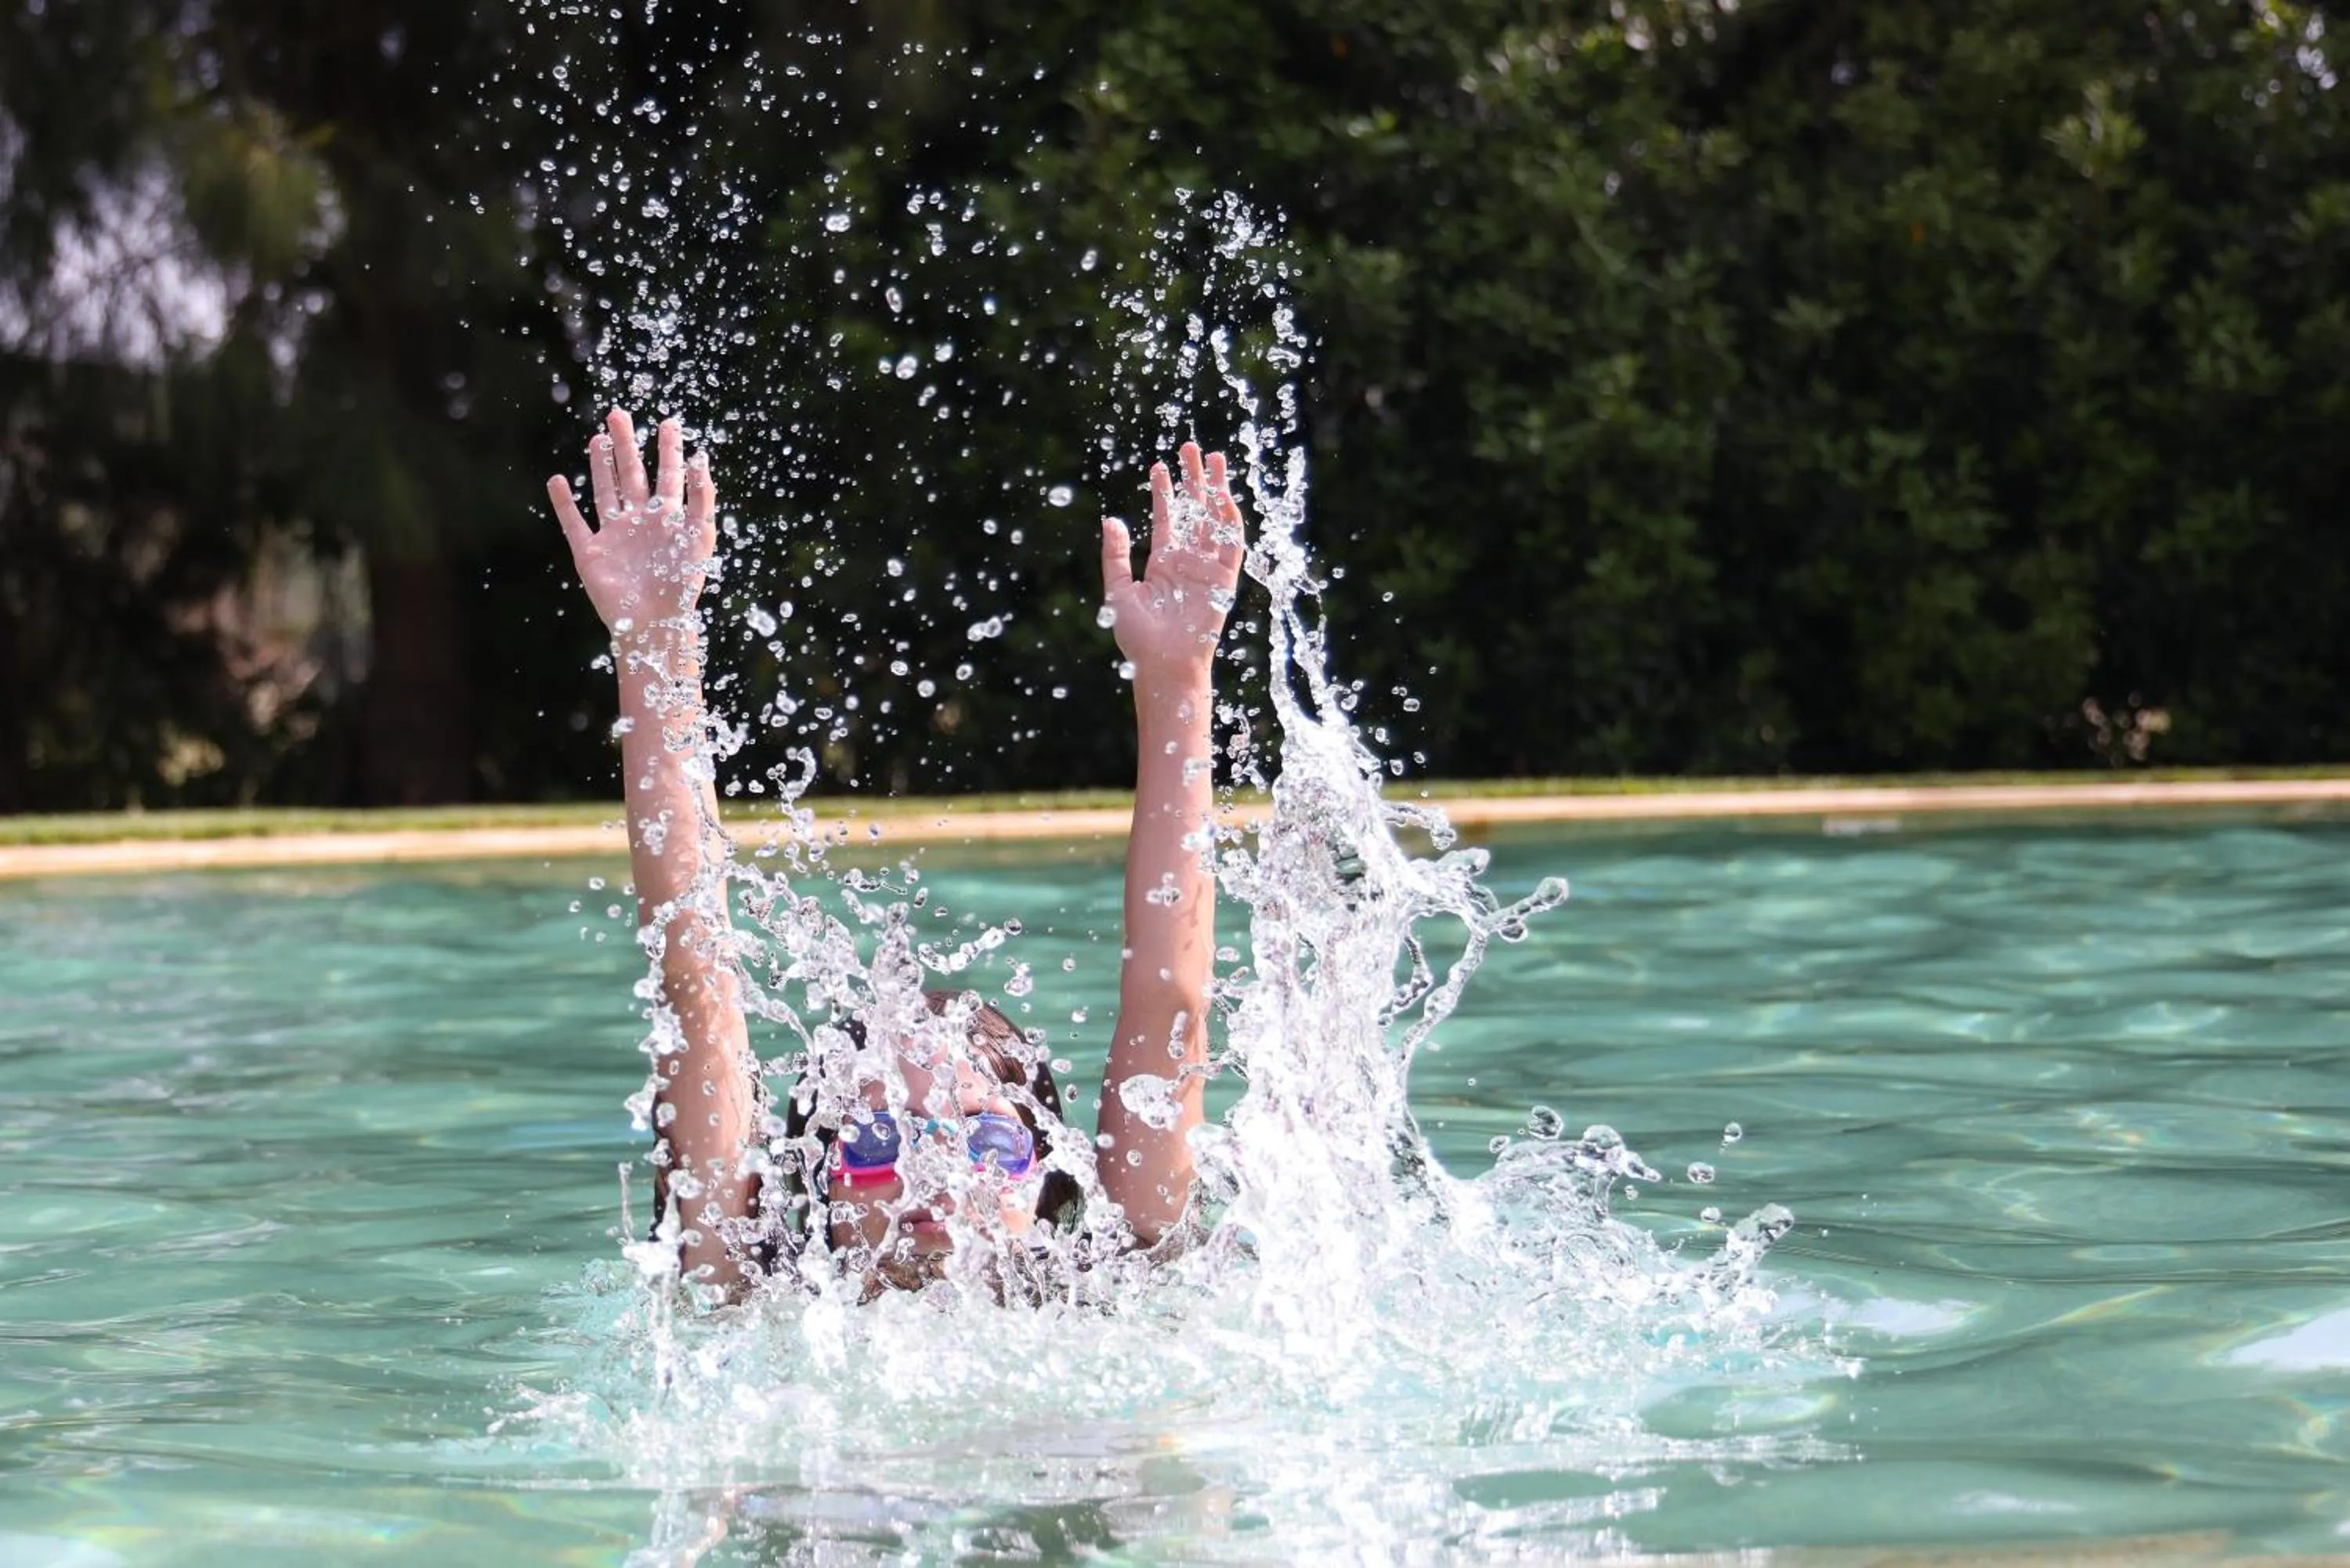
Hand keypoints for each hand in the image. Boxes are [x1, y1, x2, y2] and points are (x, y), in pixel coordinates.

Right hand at [547, 408, 714, 640]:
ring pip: (605, 492)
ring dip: (600, 466)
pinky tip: (557, 481)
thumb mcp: (699, 535)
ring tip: (596, 440)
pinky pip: (574, 524)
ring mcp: (614, 536)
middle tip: (618, 415)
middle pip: (631, 475)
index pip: (669, 474)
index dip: (669, 449)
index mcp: (668, 517)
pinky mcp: (590, 553)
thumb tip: (701, 457)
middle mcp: (640, 522)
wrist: (654, 623)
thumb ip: (701, 496)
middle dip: (625, 445)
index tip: (668, 422)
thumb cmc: (681, 583)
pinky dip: (564, 504)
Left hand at [1099, 442, 1245, 682]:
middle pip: (1193, 511)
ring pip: (1214, 518)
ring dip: (1214, 489)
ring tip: (1213, 458)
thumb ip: (1115, 555)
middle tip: (1191, 447)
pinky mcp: (1224, 578)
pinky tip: (1222, 494)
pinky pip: (1231, 543)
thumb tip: (1110, 519)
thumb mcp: (1118, 590)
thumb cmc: (1138, 636)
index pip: (1167, 519)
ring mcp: (1208, 567)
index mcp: (1164, 564)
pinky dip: (1229, 519)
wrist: (1164, 663)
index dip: (1164, 492)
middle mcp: (1188, 561)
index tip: (1159, 466)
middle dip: (1193, 479)